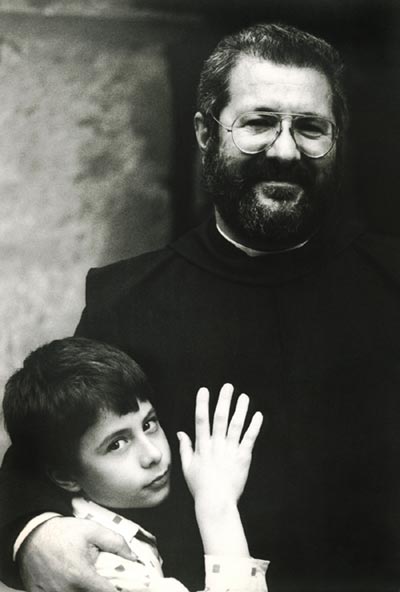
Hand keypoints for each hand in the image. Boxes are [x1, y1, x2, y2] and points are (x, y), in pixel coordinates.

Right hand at [18, 516, 135, 591]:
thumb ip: (115, 542)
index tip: (126, 585)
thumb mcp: (92, 530)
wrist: (31, 537)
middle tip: (101, 574)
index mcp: (81, 577)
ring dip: (86, 587)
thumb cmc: (62, 533)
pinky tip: (70, 577)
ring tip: (82, 572)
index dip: (120, 590)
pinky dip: (71, 588)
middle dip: (101, 586)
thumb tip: (133, 557)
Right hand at [178, 383, 262, 511]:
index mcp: (202, 447)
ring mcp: (230, 451)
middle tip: (228, 386)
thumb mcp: (187, 467)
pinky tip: (258, 415)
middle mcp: (216, 446)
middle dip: (224, 401)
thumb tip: (180, 432)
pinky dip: (254, 427)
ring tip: (244, 397)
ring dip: (240, 410)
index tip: (204, 390)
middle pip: (220, 418)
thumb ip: (185, 448)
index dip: (202, 404)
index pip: (201, 421)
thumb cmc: (200, 487)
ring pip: (236, 426)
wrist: (216, 503)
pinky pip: (249, 439)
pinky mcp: (243, 458)